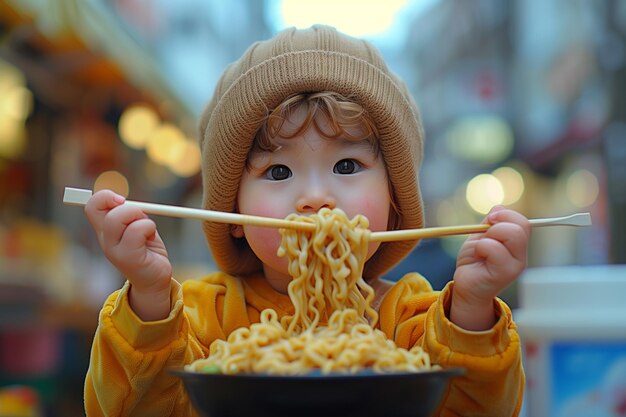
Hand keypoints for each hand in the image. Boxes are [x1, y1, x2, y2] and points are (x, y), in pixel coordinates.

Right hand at [84, 189, 171, 319]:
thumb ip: (130, 214)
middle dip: (128, 206)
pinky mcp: (127, 258)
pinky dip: (149, 228)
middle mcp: (105, 240)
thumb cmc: (147, 250)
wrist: (154, 280)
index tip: (122, 200)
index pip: (91, 205)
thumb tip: (124, 200)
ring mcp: (114, 250)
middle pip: (102, 209)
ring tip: (148, 231)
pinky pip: (138, 230)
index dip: (105, 196)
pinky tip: (151, 240)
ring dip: (141, 218)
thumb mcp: (137, 226)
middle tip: (141, 218)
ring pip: (119, 217)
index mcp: (105, 230)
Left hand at [450, 206, 529, 329]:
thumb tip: (499, 208)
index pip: (523, 222)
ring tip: (481, 249)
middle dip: (497, 224)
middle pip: (520, 227)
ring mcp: (515, 265)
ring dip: (488, 236)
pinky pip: (494, 247)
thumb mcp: (480, 236)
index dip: (507, 215)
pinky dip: (481, 247)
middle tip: (484, 236)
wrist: (465, 286)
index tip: (490, 218)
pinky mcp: (505, 273)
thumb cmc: (474, 262)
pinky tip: (478, 257)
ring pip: (511, 234)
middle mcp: (520, 256)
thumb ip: (490, 223)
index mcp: (517, 245)